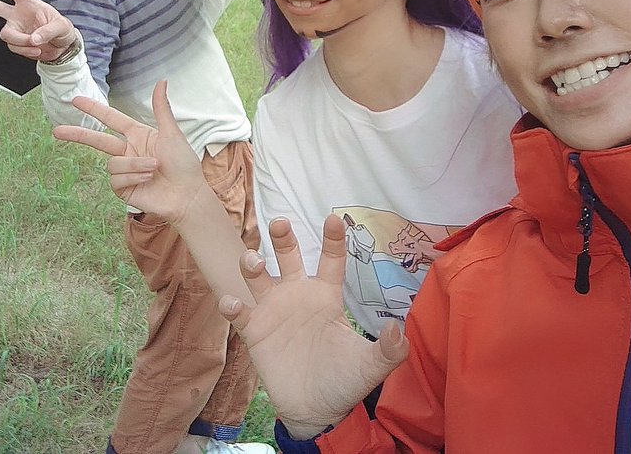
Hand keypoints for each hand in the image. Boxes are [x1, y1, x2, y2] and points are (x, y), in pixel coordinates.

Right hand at [0, 0, 77, 61]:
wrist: (62, 48)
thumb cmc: (62, 30)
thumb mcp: (61, 27)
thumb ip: (47, 32)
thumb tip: (32, 39)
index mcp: (27, 2)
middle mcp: (16, 14)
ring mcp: (14, 28)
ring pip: (7, 35)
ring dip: (22, 43)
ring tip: (38, 45)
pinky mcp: (15, 43)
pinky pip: (14, 48)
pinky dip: (26, 51)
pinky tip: (37, 50)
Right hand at [53, 81, 206, 223]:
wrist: (187, 196)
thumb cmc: (184, 165)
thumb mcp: (171, 134)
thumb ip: (161, 108)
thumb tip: (162, 81)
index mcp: (138, 135)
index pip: (111, 119)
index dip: (94, 109)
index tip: (75, 100)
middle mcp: (128, 151)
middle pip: (97, 140)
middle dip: (78, 134)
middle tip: (56, 131)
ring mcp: (124, 170)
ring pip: (113, 163)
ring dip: (134, 164)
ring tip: (154, 168)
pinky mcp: (122, 188)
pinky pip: (116, 178)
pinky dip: (132, 176)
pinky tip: (147, 180)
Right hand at [220, 215, 409, 438]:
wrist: (316, 412)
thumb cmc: (344, 382)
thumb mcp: (370, 366)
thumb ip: (388, 350)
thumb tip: (399, 330)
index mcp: (326, 296)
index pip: (330, 260)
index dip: (332, 239)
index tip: (332, 218)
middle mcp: (298, 296)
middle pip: (288, 256)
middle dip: (282, 237)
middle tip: (278, 222)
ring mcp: (274, 312)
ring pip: (259, 277)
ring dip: (252, 265)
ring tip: (253, 262)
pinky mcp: (255, 332)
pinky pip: (240, 313)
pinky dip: (232, 306)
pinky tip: (231, 303)